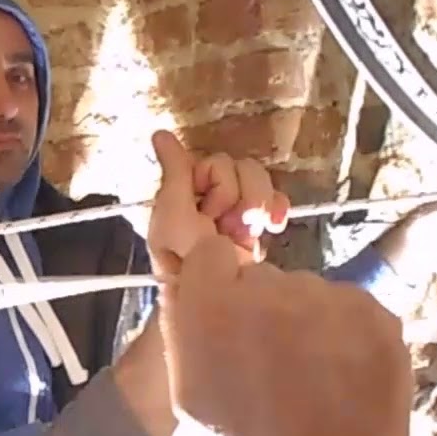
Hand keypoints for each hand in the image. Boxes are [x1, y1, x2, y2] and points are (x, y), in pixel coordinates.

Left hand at [146, 131, 288, 274]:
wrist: (212, 302)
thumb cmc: (183, 260)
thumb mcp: (173, 216)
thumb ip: (175, 174)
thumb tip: (160, 133)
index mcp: (188, 186)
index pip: (218, 162)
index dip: (218, 185)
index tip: (208, 212)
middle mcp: (212, 192)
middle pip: (244, 168)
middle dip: (238, 201)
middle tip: (225, 230)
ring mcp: (236, 208)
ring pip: (261, 181)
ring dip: (255, 209)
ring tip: (243, 236)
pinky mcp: (257, 225)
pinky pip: (276, 200)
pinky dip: (275, 212)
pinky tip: (271, 229)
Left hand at [150, 128, 419, 435]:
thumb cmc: (355, 385)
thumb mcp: (355, 304)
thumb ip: (304, 274)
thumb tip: (276, 271)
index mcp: (218, 290)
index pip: (183, 216)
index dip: (178, 173)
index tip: (165, 139)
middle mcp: (184, 323)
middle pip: (174, 247)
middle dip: (208, 215)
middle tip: (253, 213)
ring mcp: (182, 362)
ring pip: (186, 293)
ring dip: (221, 270)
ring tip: (270, 264)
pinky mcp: (192, 394)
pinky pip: (196, 334)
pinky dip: (222, 313)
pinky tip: (263, 316)